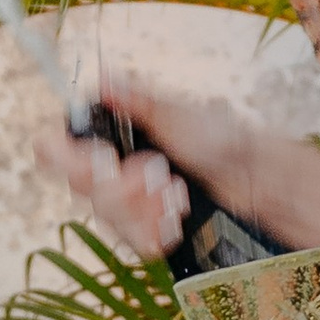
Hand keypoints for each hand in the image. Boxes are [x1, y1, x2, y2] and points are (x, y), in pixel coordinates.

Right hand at [32, 6, 268, 259]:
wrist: (258, 180)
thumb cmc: (221, 138)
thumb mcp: (176, 114)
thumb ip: (135, 101)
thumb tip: (106, 77)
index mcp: (114, 138)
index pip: (61, 153)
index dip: (64, 160)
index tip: (89, 158)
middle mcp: (117, 172)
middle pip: (83, 192)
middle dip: (117, 186)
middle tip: (156, 172)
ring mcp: (134, 204)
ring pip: (109, 220)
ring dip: (141, 208)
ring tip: (177, 194)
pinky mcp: (153, 231)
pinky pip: (135, 241)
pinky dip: (155, 230)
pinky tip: (176, 217)